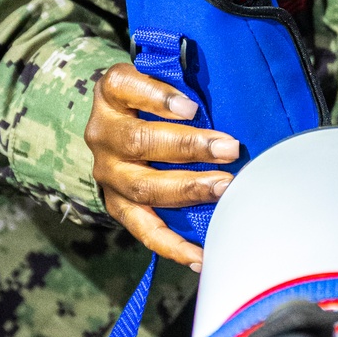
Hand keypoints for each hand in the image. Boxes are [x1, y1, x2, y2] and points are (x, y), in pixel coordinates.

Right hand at [84, 63, 238, 269]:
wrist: (121, 126)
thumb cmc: (157, 98)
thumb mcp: (163, 80)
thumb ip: (186, 81)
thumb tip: (235, 94)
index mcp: (112, 93)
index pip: (124, 86)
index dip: (156, 97)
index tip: (192, 108)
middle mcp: (103, 133)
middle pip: (139, 141)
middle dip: (188, 146)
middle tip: (230, 149)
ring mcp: (107, 172)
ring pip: (142, 187)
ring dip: (187, 189)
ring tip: (224, 188)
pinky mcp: (117, 205)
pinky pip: (142, 228)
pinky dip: (172, 245)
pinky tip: (200, 256)